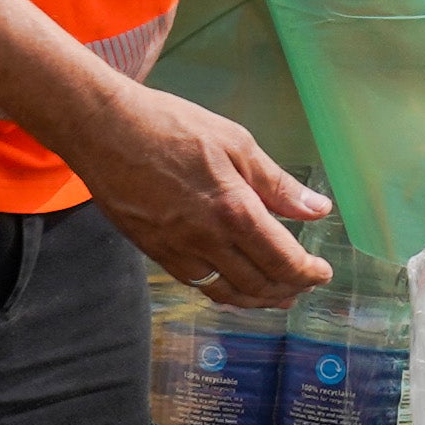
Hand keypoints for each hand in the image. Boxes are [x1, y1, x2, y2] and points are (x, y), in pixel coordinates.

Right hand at [78, 88, 331, 308]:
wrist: (102, 129)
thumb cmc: (171, 126)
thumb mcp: (236, 143)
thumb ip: (278, 184)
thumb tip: (318, 209)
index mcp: (233, 211)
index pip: (283, 261)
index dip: (308, 273)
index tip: (322, 272)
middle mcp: (206, 240)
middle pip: (258, 284)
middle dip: (288, 289)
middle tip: (305, 284)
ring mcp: (176, 249)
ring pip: (226, 292)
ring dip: (257, 299)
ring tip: (278, 295)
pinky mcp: (153, 250)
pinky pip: (196, 283)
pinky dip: (223, 291)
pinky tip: (234, 284)